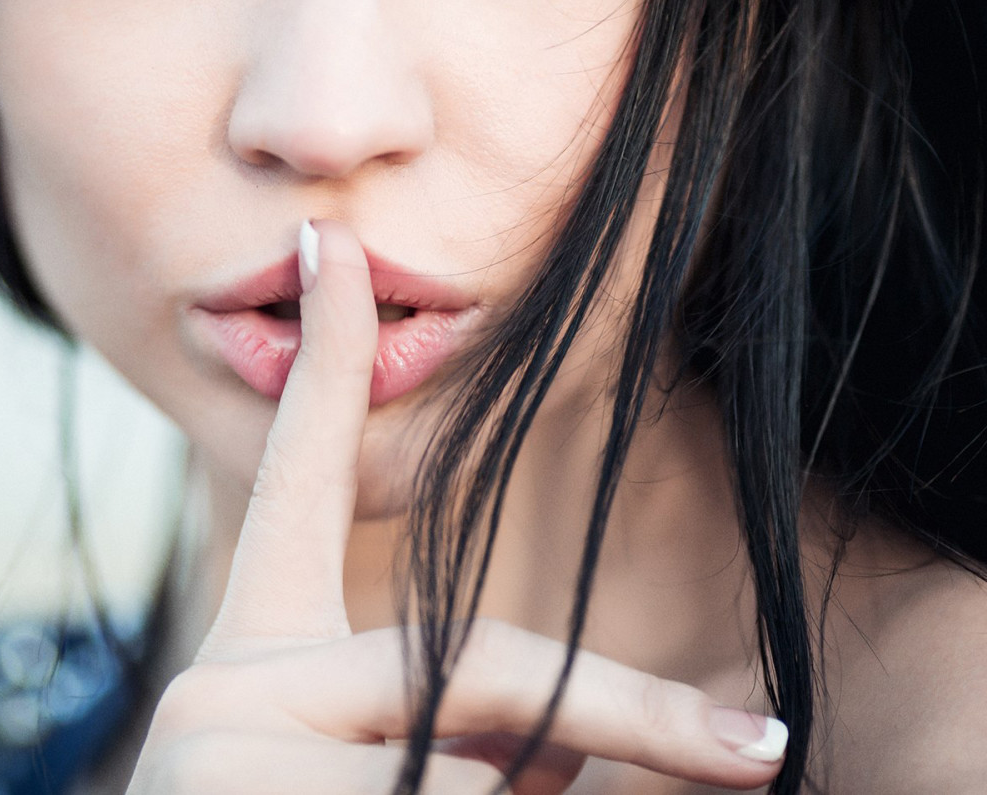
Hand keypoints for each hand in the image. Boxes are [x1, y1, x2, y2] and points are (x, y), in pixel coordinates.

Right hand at [125, 220, 787, 793]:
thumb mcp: (382, 786)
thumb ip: (468, 735)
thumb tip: (570, 735)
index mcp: (251, 659)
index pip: (294, 484)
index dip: (326, 366)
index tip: (326, 246)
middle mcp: (224, 683)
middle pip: (471, 667)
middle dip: (624, 716)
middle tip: (762, 753)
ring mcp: (226, 751)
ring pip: (472, 775)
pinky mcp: (240, 792)